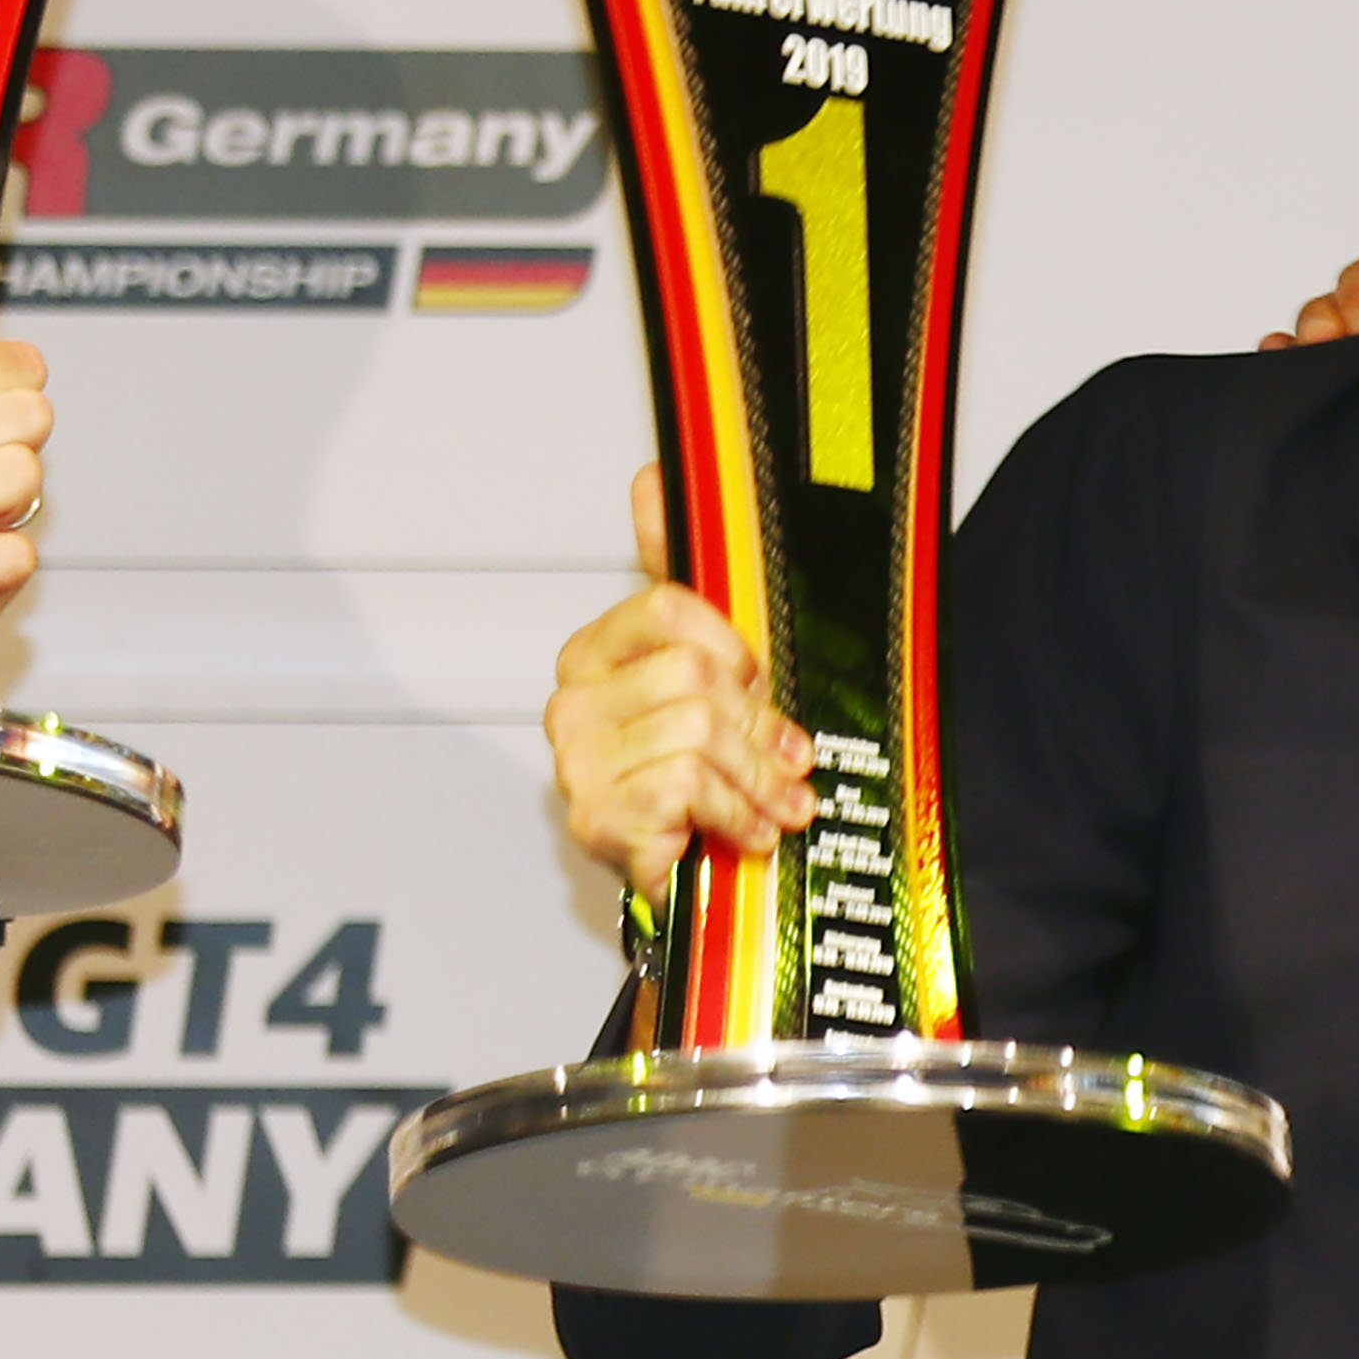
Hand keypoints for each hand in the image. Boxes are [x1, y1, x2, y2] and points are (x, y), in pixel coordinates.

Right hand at [542, 464, 810, 896]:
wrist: (704, 884)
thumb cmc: (709, 775)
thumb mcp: (718, 672)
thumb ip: (691, 576)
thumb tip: (653, 475)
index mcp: (597, 654)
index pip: (666, 605)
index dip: (734, 646)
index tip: (758, 680)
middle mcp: (573, 702)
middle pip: (694, 674)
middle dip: (760, 726)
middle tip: (785, 763)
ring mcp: (576, 761)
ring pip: (697, 730)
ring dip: (756, 779)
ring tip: (772, 808)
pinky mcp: (594, 817)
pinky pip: (686, 785)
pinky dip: (735, 815)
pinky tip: (739, 834)